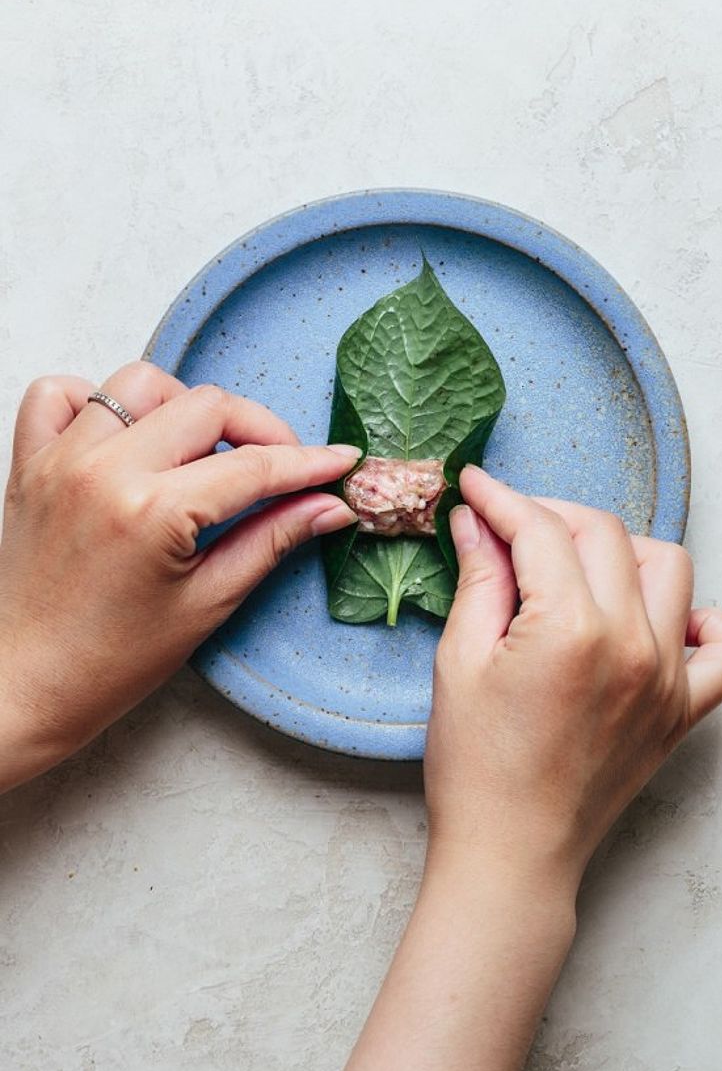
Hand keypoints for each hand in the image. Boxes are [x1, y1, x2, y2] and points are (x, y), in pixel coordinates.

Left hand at [0, 361, 358, 790]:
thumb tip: (328, 507)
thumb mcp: (207, 604)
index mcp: (152, 512)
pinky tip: (127, 439)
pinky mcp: (31, 463)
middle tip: (283, 465)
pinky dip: (98, 402)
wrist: (23, 685)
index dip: (308, 462)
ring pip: (139, 384)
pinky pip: (61, 394)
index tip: (340, 461)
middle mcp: (103, 470)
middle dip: (260, 428)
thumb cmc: (108, 662)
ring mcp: (61, 460)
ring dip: (184, 407)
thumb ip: (271, 541)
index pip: (252, 466)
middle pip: (206, 405)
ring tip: (203, 451)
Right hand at [427, 465, 721, 893]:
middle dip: (550, 515)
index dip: (502, 499)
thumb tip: (478, 520)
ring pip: (668, 566)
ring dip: (620, 550)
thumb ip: (478, 578)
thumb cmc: (475, 767)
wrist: (512, 853)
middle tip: (509, 527)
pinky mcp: (683, 710)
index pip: (542, 531)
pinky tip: (660, 619)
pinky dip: (703, 620)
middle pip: (604, 534)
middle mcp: (632, 644)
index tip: (477, 486)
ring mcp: (667, 678)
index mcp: (570, 630)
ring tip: (574, 568)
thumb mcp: (459, 661)